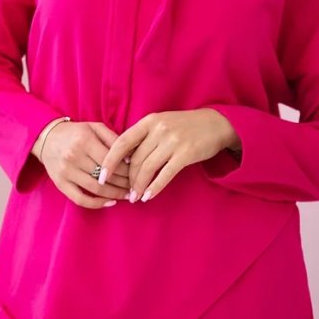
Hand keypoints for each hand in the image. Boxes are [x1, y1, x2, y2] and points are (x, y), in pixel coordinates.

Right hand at [37, 120, 132, 207]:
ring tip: (127, 195)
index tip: (137, 173)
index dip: (127, 169)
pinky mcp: (60, 184)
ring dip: (115, 194)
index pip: (112, 160)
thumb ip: (113, 138)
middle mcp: (74, 156)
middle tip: (136, 186)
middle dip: (124, 183)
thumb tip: (130, 157)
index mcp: (85, 140)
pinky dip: (96, 204)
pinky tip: (110, 202)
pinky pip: (80, 199)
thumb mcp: (95, 127)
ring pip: (96, 189)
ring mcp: (66, 172)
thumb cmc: (76, 132)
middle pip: (106, 176)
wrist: (47, 138)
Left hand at [98, 109, 237, 202]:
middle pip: (135, 159)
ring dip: (139, 186)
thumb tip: (123, 159)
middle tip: (125, 192)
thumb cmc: (184, 126)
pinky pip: (165, 174)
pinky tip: (149, 196)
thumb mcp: (161, 124)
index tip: (101, 176)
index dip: (110, 161)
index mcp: (149, 121)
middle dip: (128, 179)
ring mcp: (173, 141)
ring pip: (148, 168)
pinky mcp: (186, 154)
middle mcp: (159, 129)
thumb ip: (143, 137)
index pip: (122, 142)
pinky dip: (155, 187)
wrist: (216, 123)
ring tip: (135, 197)